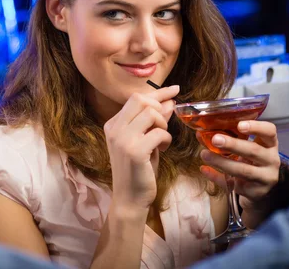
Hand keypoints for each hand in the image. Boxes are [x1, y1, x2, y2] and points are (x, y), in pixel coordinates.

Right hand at [104, 85, 178, 209]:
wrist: (130, 198)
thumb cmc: (139, 170)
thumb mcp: (146, 141)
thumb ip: (154, 121)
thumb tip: (169, 101)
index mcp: (113, 124)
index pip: (136, 99)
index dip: (158, 93)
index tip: (175, 90)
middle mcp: (114, 128)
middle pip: (141, 100)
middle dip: (160, 108)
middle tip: (166, 124)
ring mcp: (122, 139)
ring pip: (150, 113)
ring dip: (163, 124)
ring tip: (162, 139)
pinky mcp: (134, 150)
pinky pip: (159, 132)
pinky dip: (166, 139)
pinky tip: (162, 150)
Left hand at [197, 120, 280, 209]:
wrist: (257, 190)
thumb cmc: (249, 162)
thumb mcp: (242, 149)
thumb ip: (224, 141)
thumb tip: (200, 134)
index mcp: (269, 144)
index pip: (269, 132)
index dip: (256, 127)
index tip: (240, 125)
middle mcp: (271, 160)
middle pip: (254, 150)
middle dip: (233, 144)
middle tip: (215, 139)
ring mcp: (266, 177)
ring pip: (244, 170)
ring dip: (222, 162)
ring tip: (204, 154)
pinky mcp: (256, 192)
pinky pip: (234, 185)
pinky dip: (217, 177)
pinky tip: (205, 169)